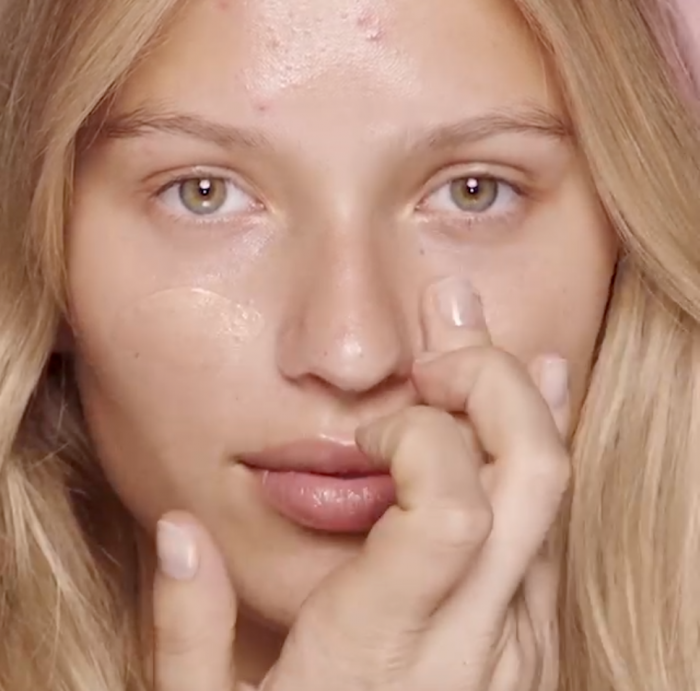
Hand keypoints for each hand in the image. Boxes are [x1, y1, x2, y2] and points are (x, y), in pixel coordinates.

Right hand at [151, 277, 569, 690]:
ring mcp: (518, 646)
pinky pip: (547, 528)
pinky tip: (510, 414)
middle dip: (497, 384)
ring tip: (464, 357)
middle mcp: (473, 645)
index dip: (423, 433)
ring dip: (519, 405)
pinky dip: (529, 454)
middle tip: (440, 359)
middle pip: (534, 473)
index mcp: (377, 656)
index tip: (369, 436)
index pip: (451, 504)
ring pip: (554, 491)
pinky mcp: (530, 647)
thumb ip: (189, 634)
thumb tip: (182, 528)